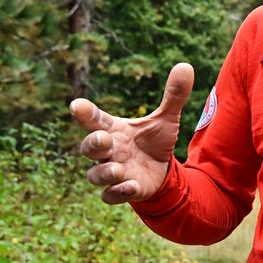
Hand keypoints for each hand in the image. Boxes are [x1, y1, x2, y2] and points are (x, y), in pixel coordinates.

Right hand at [69, 63, 193, 204]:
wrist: (160, 170)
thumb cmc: (154, 141)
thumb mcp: (166, 118)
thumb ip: (174, 95)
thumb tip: (185, 66)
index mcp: (114, 130)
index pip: (94, 119)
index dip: (85, 113)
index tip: (76, 104)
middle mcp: (109, 151)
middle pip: (89, 147)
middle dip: (92, 144)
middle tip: (103, 139)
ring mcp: (113, 172)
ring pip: (95, 175)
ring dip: (104, 172)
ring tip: (118, 169)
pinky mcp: (122, 191)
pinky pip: (110, 196)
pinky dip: (118, 193)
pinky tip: (132, 187)